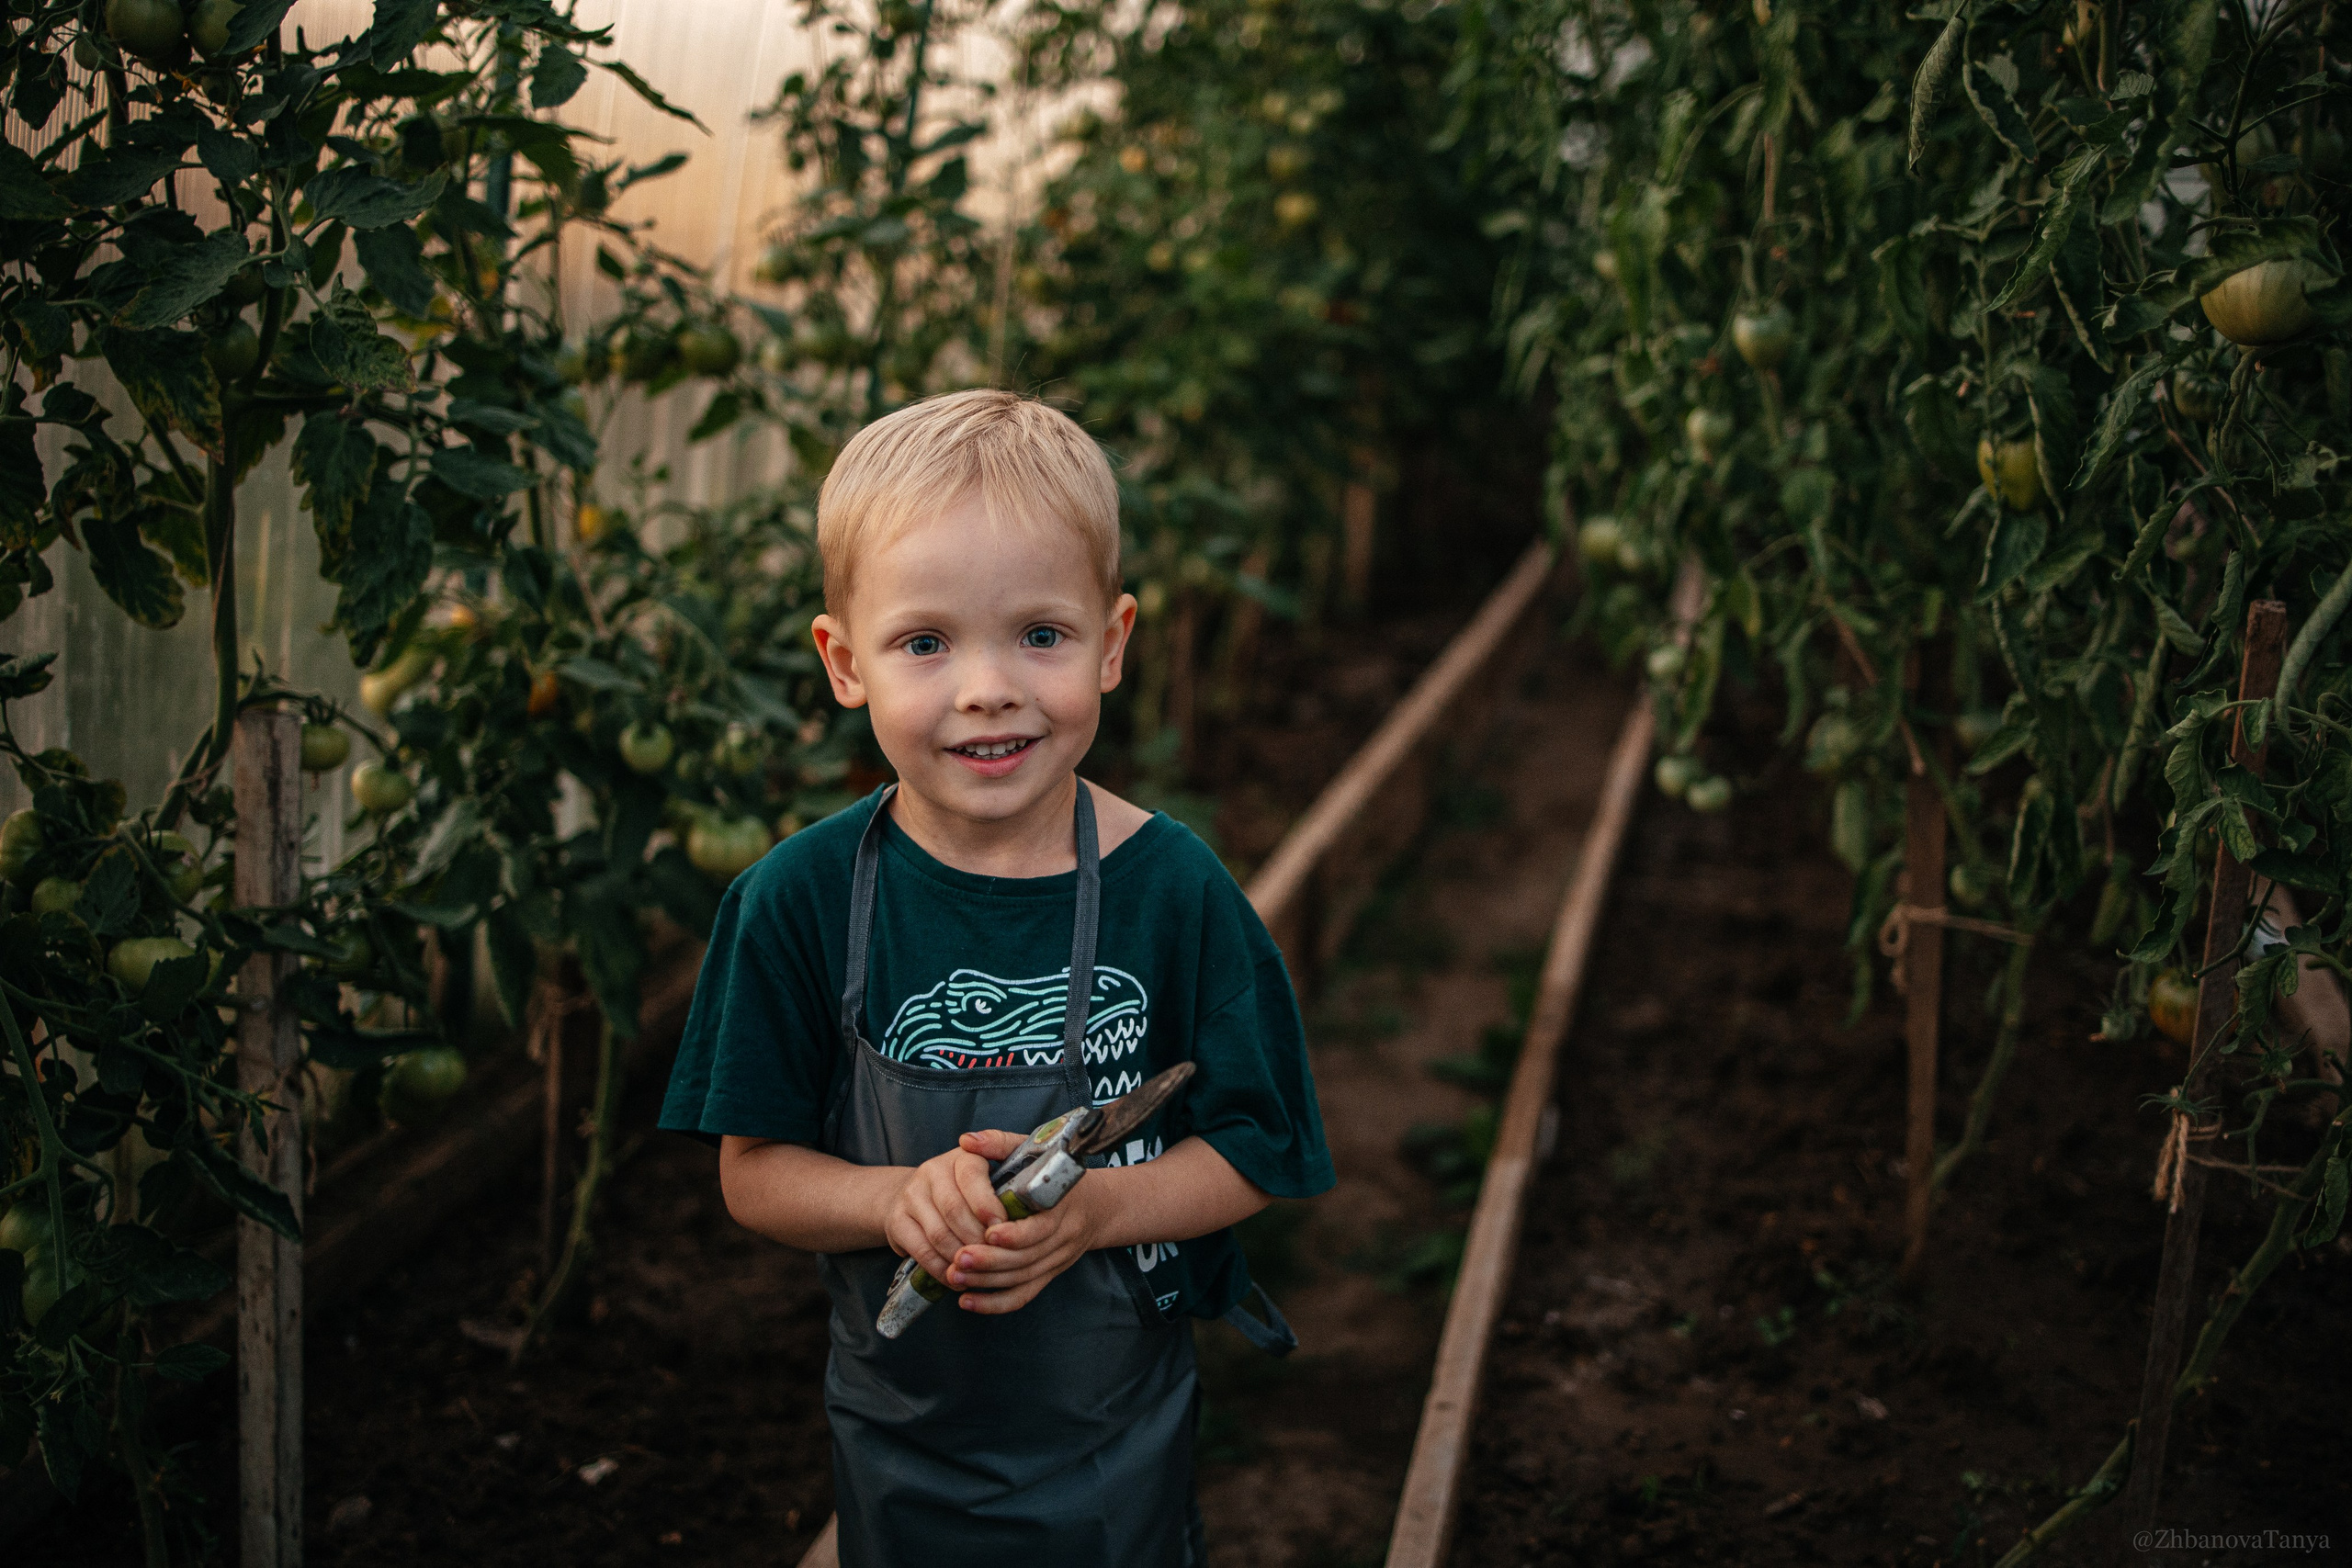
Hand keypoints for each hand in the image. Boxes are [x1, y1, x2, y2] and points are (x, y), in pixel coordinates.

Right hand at [880, 1133, 1011, 1282]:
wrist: (914, 1194)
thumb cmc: (967, 1189)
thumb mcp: (992, 1175)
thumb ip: (1013, 1182)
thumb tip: (1034, 1196)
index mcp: (963, 1157)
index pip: (972, 1177)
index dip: (989, 1207)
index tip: (1004, 1229)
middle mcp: (933, 1171)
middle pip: (955, 1211)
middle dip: (978, 1239)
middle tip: (995, 1258)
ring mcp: (912, 1196)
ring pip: (940, 1234)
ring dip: (962, 1258)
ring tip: (980, 1272)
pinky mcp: (897, 1221)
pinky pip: (922, 1251)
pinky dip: (942, 1269)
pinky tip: (957, 1277)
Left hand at [943, 1129, 1104, 1314]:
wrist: (1097, 1205)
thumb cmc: (1058, 1172)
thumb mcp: (1036, 1150)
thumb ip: (1000, 1143)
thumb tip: (966, 1141)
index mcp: (1061, 1205)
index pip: (1040, 1228)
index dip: (1014, 1234)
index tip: (987, 1232)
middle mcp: (1063, 1237)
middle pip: (1026, 1259)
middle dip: (990, 1261)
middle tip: (957, 1258)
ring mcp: (1056, 1260)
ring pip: (1021, 1279)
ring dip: (986, 1281)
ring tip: (953, 1276)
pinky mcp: (1048, 1275)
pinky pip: (1023, 1296)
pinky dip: (995, 1303)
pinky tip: (967, 1302)